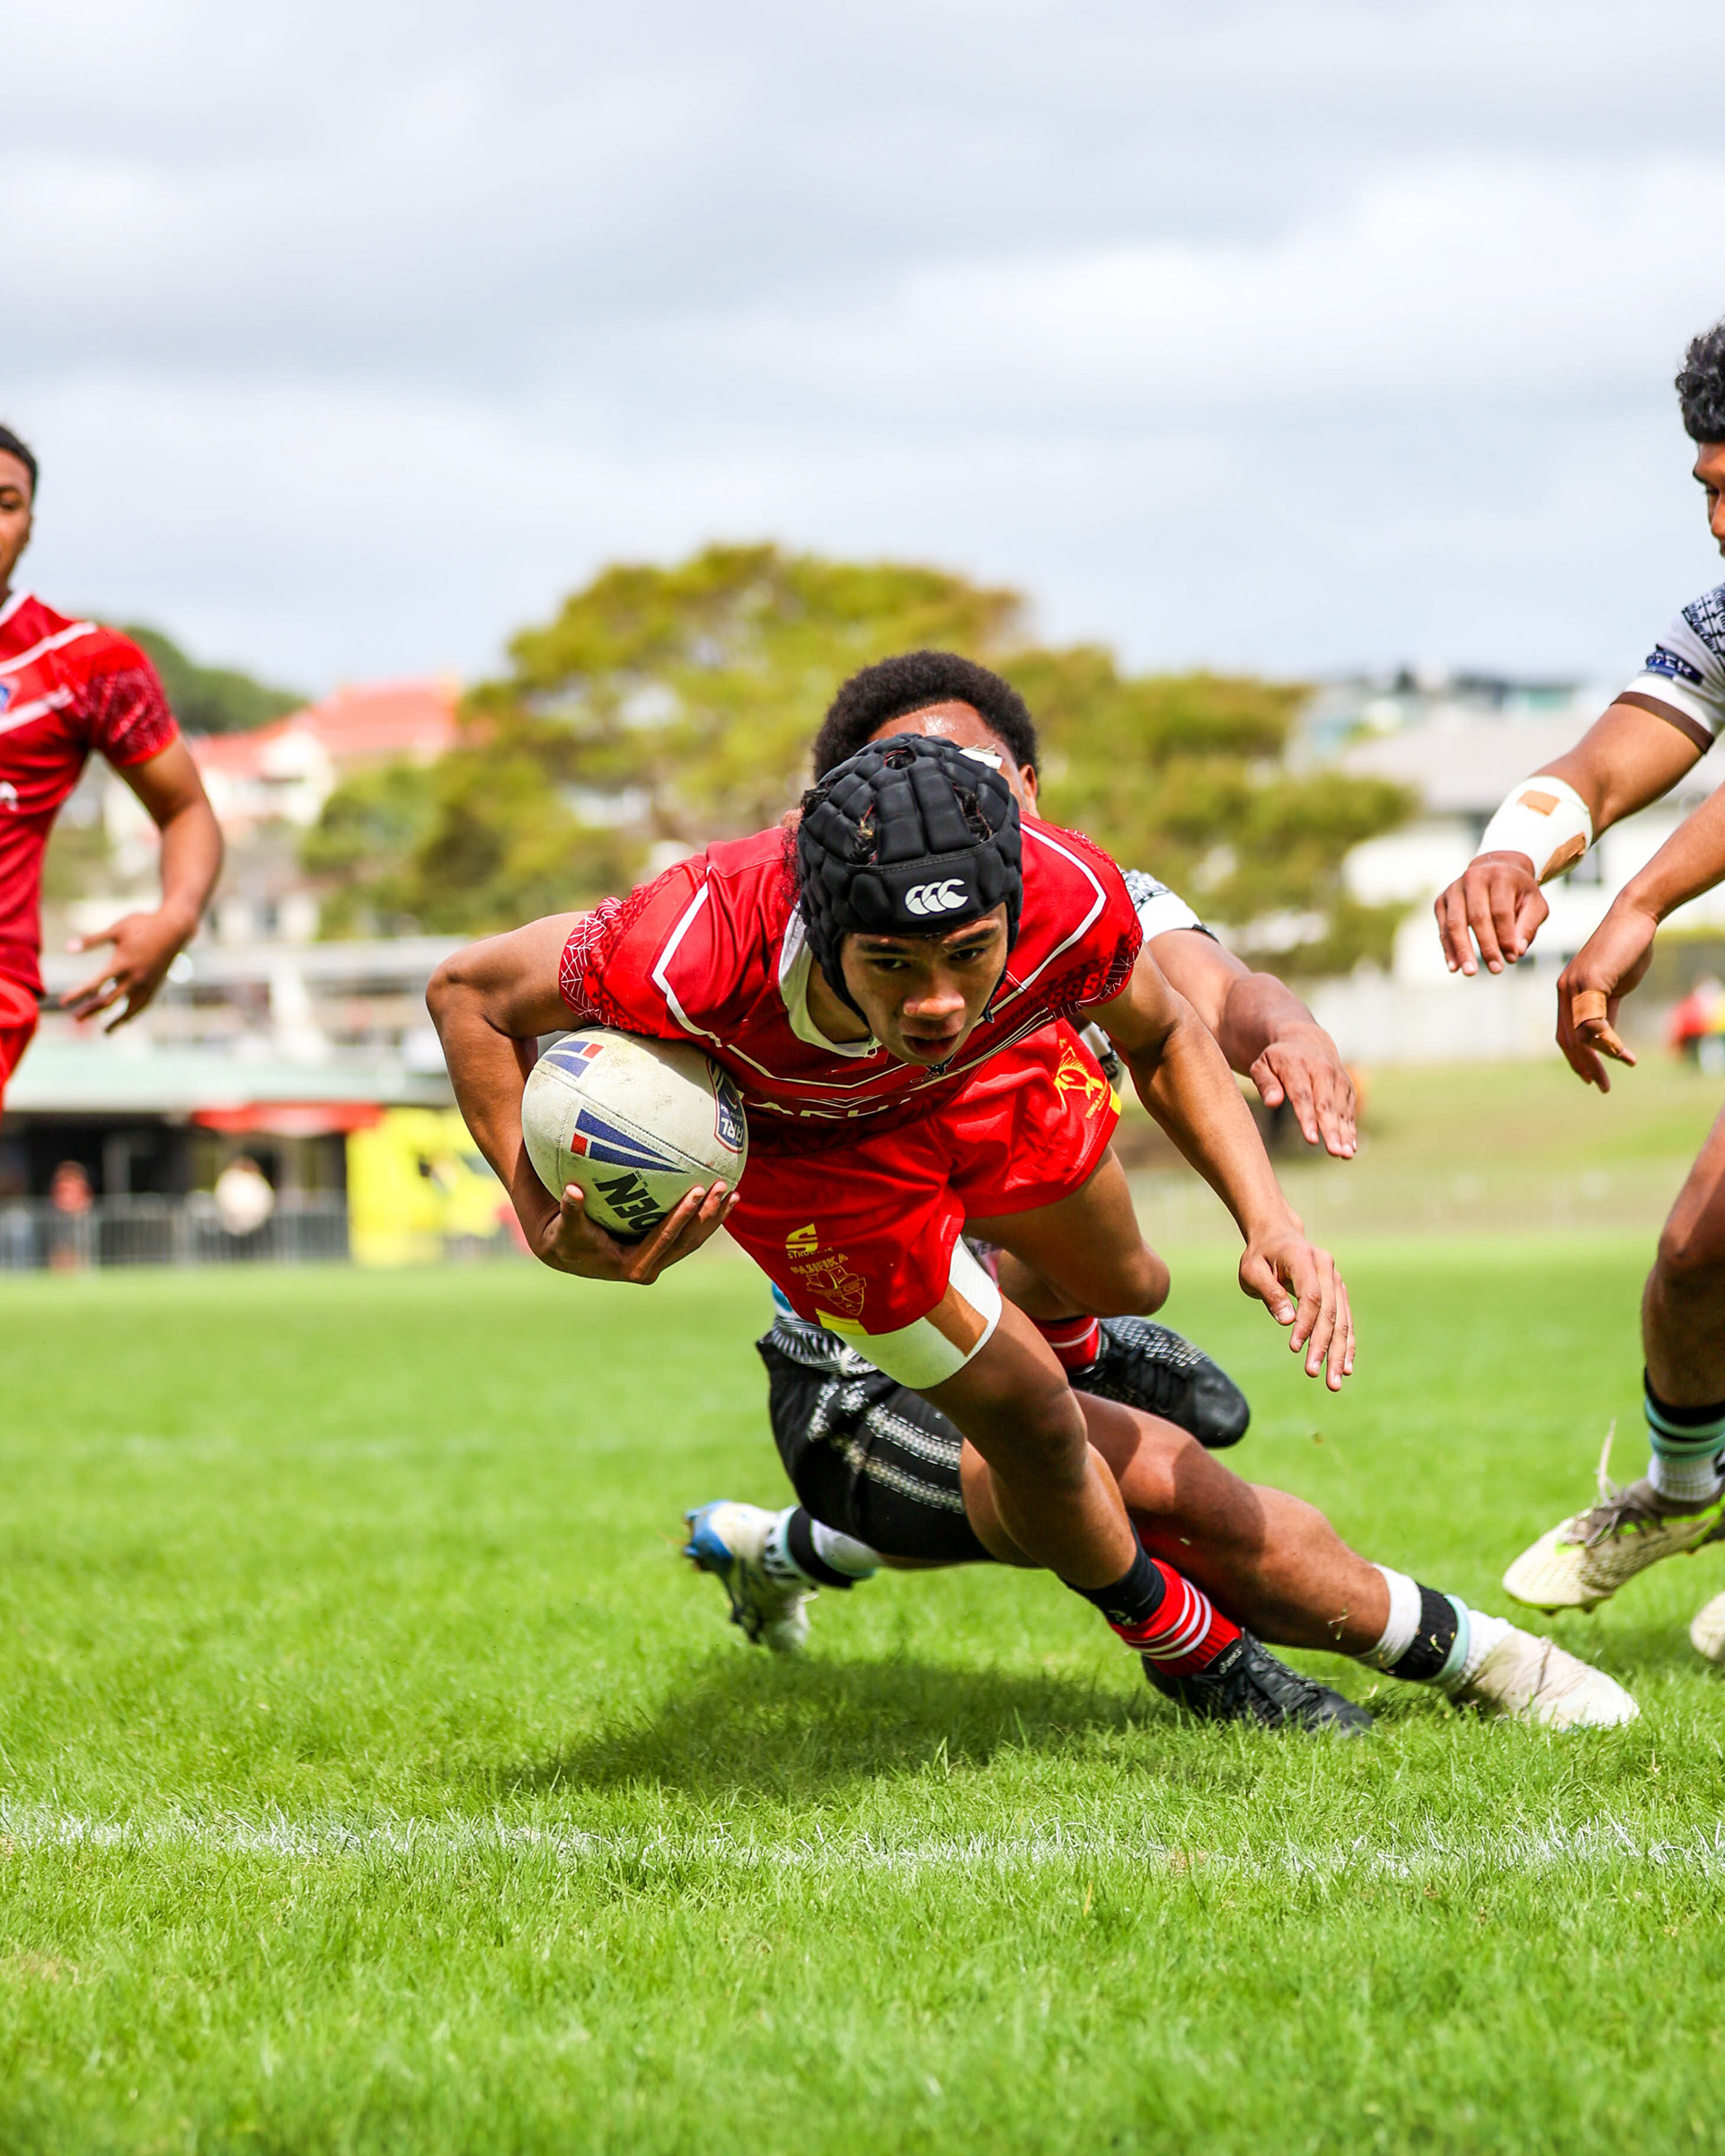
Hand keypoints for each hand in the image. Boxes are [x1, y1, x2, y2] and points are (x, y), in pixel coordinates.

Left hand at [62, 906, 194, 1027]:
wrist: (175, 928)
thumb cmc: (143, 925)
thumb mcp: (116, 929)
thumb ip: (92, 940)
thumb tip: (68, 948)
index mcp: (122, 964)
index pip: (96, 984)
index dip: (78, 994)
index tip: (64, 1002)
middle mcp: (134, 978)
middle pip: (108, 1001)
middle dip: (90, 1011)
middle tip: (75, 1019)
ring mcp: (147, 983)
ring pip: (129, 1009)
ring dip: (116, 1021)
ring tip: (106, 1032)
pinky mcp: (156, 985)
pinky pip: (143, 1005)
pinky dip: (134, 1014)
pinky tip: (127, 1020)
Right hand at [532, 1179, 737, 1281]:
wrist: (569, 1255)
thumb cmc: (566, 1238)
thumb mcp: (566, 1227)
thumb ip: (571, 1210)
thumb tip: (572, 1191)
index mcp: (633, 1264)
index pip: (665, 1237)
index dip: (683, 1215)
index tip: (698, 1191)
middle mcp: (651, 1267)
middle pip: (688, 1240)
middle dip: (708, 1215)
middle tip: (722, 1187)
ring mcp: (660, 1260)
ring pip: (694, 1239)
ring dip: (714, 1217)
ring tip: (733, 1192)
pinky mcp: (663, 1252)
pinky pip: (689, 1234)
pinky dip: (705, 1218)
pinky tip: (721, 1198)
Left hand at [1238, 1223, 1354, 1390]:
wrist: (1278, 1236)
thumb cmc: (1260, 1256)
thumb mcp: (1253, 1270)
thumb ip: (1270, 1293)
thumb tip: (1288, 1322)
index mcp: (1304, 1258)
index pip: (1311, 1296)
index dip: (1305, 1323)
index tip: (1295, 1348)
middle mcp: (1326, 1268)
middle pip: (1330, 1312)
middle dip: (1323, 1346)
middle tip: (1313, 1374)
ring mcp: (1336, 1280)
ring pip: (1342, 1321)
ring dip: (1338, 1353)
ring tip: (1334, 1382)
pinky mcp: (1339, 1292)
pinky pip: (1346, 1321)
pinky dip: (1346, 1345)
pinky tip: (1347, 1368)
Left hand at [1248, 1029, 1356, 1157]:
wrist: (1305, 1041)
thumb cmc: (1277, 1060)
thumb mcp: (1261, 1066)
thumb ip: (1264, 1083)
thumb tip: (1272, 1103)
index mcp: (1297, 1065)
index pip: (1303, 1095)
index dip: (1308, 1118)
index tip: (1311, 1140)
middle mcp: (1322, 1070)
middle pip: (1326, 1104)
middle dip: (1331, 1130)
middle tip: (1334, 1152)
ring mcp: (1337, 1078)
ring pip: (1341, 1108)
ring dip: (1345, 1133)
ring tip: (1345, 1155)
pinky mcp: (1347, 1087)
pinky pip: (1349, 1109)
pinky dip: (1351, 1128)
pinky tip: (1350, 1148)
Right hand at [1434, 852, 1547, 974]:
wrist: (1496, 870)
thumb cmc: (1518, 892)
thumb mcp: (1534, 904)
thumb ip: (1529, 926)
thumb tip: (1517, 951)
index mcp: (1500, 876)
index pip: (1500, 911)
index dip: (1506, 937)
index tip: (1513, 959)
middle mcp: (1473, 878)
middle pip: (1477, 917)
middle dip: (1486, 946)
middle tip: (1496, 970)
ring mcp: (1454, 889)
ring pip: (1455, 923)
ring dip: (1462, 950)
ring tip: (1470, 972)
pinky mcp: (1442, 900)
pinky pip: (1443, 928)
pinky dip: (1448, 949)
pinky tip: (1454, 967)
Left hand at [1555, 903, 1655, 1091]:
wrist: (1634, 919)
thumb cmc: (1625, 950)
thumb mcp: (1613, 985)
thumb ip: (1605, 1009)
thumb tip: (1606, 1035)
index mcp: (1567, 992)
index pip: (1563, 1033)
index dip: (1575, 1057)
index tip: (1589, 1075)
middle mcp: (1565, 990)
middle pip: (1567, 1039)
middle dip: (1583, 1066)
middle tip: (1599, 1086)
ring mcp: (1575, 986)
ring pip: (1579, 1034)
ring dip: (1597, 1059)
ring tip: (1613, 1075)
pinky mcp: (1590, 982)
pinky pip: (1595, 1022)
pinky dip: (1609, 1043)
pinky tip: (1622, 1055)